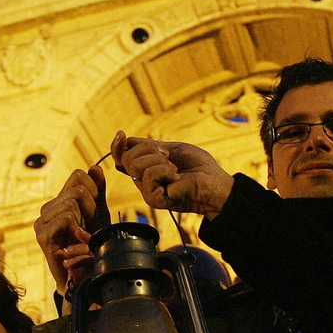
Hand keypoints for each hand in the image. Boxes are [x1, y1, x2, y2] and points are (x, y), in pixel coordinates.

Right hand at [34, 166, 104, 290]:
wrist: (85, 277)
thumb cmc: (91, 247)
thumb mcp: (98, 215)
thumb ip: (97, 192)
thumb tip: (95, 168)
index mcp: (59, 202)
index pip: (78, 175)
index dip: (94, 189)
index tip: (95, 210)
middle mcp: (47, 209)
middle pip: (77, 187)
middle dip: (92, 207)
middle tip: (89, 226)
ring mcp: (42, 222)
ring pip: (72, 201)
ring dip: (85, 220)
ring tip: (82, 235)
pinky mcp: (43, 236)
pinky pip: (66, 217)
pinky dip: (78, 228)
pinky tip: (77, 241)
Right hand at [112, 131, 234, 218]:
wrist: (214, 183)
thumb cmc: (198, 167)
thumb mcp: (171, 148)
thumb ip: (147, 145)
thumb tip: (122, 137)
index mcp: (145, 168)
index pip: (120, 157)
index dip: (117, 145)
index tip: (122, 134)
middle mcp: (142, 181)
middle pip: (126, 158)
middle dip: (148, 150)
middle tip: (169, 157)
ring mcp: (146, 191)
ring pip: (135, 165)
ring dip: (158, 161)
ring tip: (174, 169)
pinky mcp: (153, 199)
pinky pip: (149, 174)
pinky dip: (165, 171)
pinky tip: (176, 178)